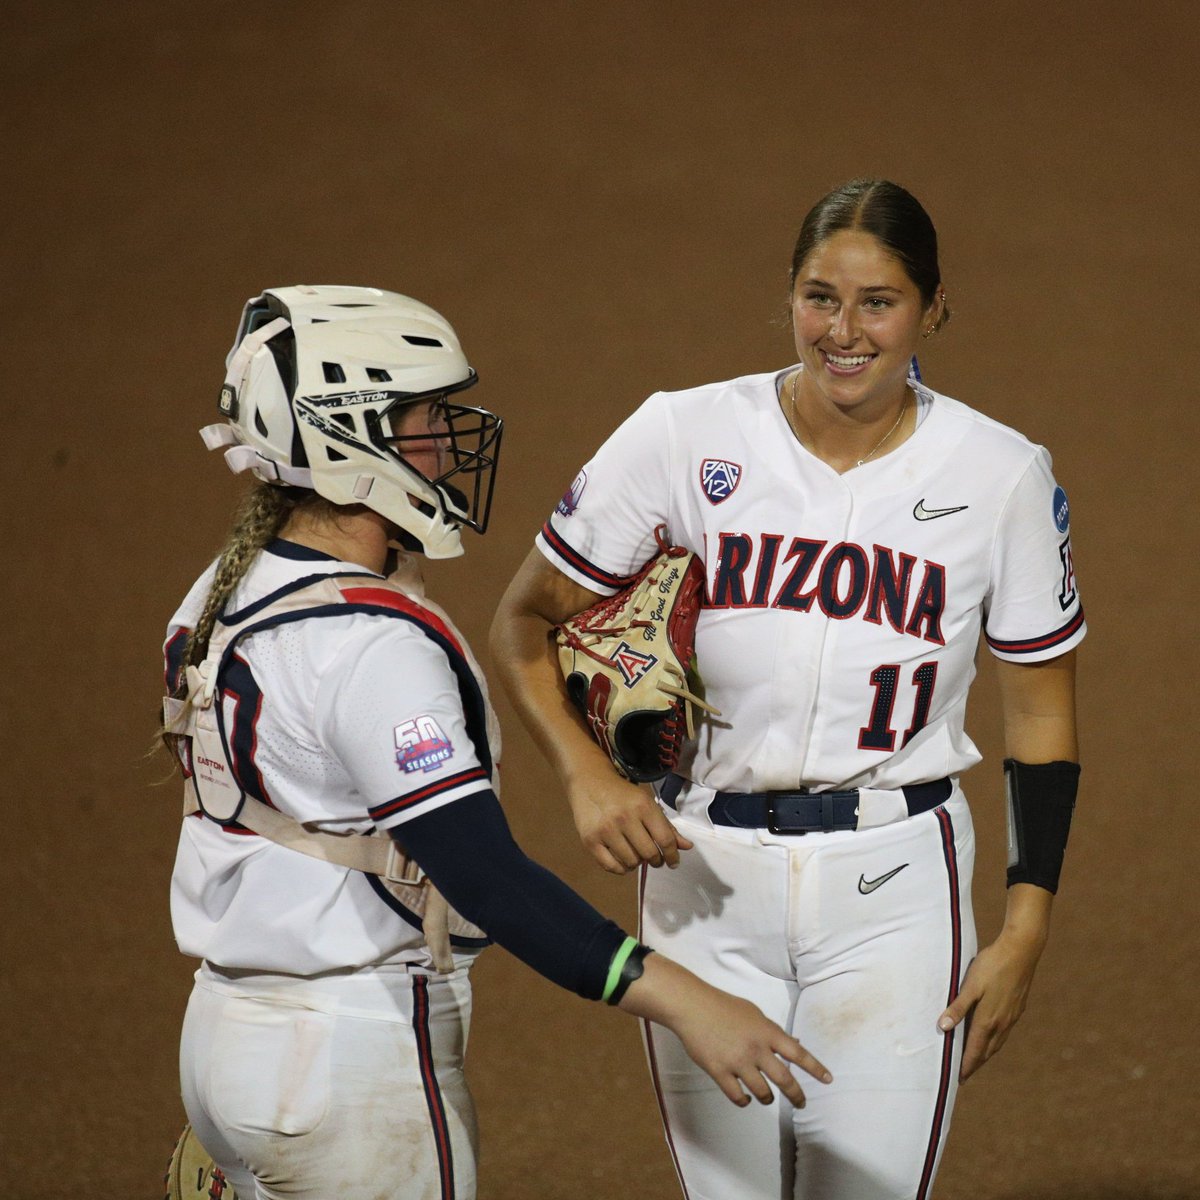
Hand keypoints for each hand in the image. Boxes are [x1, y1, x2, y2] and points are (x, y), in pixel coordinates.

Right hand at [567, 771, 692, 873]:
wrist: (589, 781)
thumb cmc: (622, 794)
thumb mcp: (647, 803)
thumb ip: (667, 826)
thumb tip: (686, 847)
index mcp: (643, 806)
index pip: (665, 840)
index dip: (673, 855)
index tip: (673, 862)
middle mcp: (625, 818)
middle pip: (649, 854)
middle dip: (656, 860)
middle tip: (654, 858)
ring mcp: (606, 830)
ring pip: (631, 862)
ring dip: (637, 863)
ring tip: (636, 855)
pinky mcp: (590, 841)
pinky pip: (611, 867)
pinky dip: (621, 869)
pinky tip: (623, 860)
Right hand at [619, 954, 832, 1106]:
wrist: (692, 1007)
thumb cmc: (724, 1006)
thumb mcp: (753, 1013)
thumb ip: (773, 1030)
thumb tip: (793, 1040)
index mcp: (766, 1031)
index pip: (798, 1052)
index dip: (815, 1067)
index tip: (828, 1079)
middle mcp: (756, 1049)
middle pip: (784, 1079)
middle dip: (796, 1095)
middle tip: (801, 1103)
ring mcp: (738, 1062)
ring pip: (762, 1092)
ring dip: (767, 1098)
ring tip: (766, 1098)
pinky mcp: (719, 1072)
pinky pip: (737, 1096)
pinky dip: (744, 1101)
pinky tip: (745, 1098)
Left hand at [937, 927, 1045, 1080]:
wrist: (1022, 951)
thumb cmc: (992, 965)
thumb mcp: (970, 985)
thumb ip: (958, 1006)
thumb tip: (944, 1027)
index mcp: (988, 1019)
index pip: (974, 1050)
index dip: (966, 1065)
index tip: (958, 1079)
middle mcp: (1002, 1023)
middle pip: (987, 1051)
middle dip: (975, 1063)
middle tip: (965, 1074)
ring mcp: (1012, 1016)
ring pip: (997, 1042)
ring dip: (986, 1053)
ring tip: (976, 1059)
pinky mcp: (1017, 1008)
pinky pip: (1004, 1032)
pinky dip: (995, 1041)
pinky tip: (992, 1036)